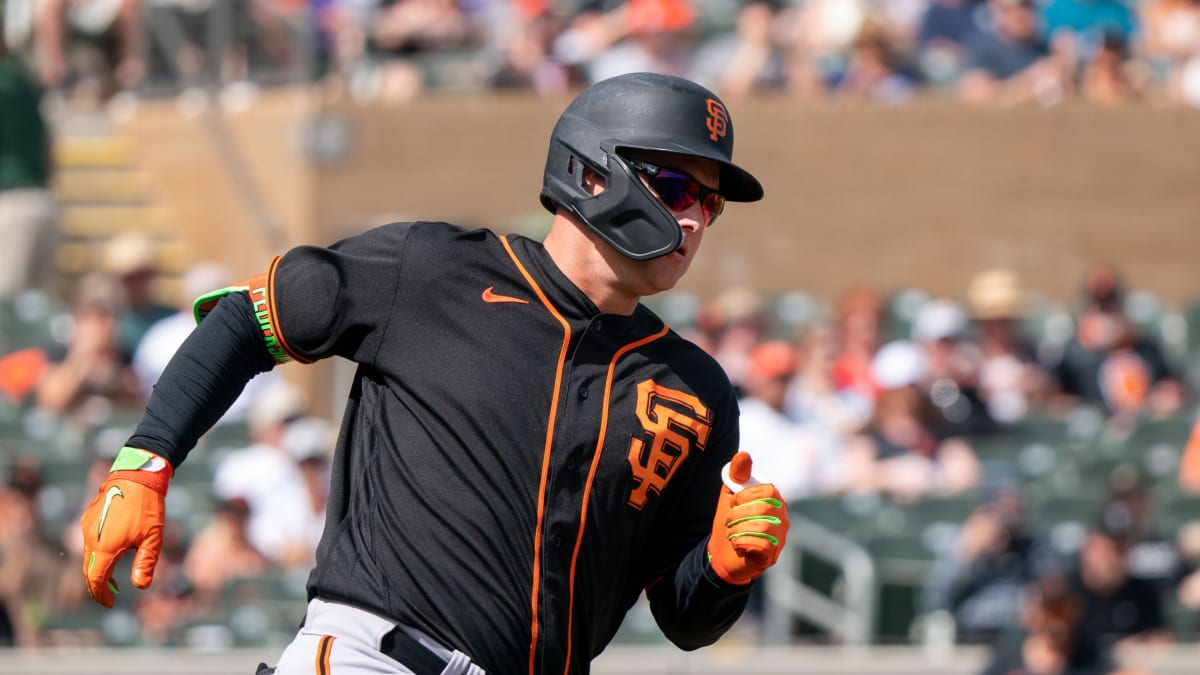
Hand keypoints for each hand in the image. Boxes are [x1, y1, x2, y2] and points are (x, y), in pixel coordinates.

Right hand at [79, 448, 172, 607]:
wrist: (136, 476)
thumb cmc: (148, 507)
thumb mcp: (153, 538)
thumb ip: (146, 563)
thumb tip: (140, 587)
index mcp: (105, 547)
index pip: (96, 580)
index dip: (101, 595)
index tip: (111, 604)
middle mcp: (90, 539)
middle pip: (88, 571)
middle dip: (97, 586)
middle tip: (109, 596)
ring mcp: (86, 527)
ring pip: (87, 556)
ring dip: (97, 570)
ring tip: (113, 579)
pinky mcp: (88, 518)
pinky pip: (88, 542)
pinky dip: (96, 554)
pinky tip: (112, 554)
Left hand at [707, 452, 788, 584]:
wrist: (722, 553)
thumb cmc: (730, 521)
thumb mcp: (729, 494)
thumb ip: (736, 474)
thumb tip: (744, 454)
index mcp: (774, 500)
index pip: (769, 490)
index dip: (746, 495)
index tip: (733, 503)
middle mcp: (782, 517)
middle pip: (764, 508)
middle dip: (738, 514)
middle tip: (729, 520)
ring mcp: (780, 537)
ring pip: (762, 527)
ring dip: (738, 530)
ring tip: (732, 533)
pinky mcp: (772, 555)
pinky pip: (760, 544)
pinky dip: (742, 543)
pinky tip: (739, 545)